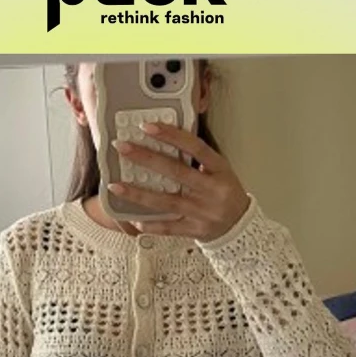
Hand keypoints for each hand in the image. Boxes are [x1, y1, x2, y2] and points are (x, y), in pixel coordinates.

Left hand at [107, 121, 250, 241]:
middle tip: (122, 147)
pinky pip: (169, 228)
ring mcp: (203, 212)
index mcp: (220, 169)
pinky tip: (133, 219)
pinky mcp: (194, 230)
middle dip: (146, 158)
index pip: (196, 147)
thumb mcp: (220, 171)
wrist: (240, 227)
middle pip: (176, 172)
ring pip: (166, 201)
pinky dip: (151, 224)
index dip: (172, 135)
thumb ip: (197, 158)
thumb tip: (164, 139)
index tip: (147, 126)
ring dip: (138, 194)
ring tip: (115, 186)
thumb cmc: (225, 192)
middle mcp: (211, 190)